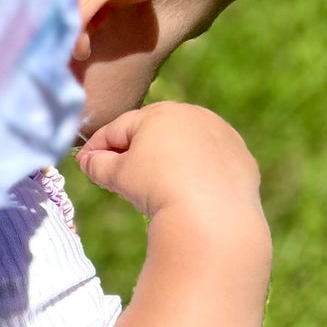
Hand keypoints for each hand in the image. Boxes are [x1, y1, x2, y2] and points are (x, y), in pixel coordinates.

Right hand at [76, 101, 261, 220]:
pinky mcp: (242, 157)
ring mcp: (222, 134)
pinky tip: (190, 192)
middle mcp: (193, 115)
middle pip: (154, 131)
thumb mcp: (117, 175)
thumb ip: (98, 164)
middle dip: (134, 150)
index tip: (85, 163)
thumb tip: (89, 160)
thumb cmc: (156, 187)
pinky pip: (211, 162)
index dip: (98, 147)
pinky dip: (198, 172)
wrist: (212, 214)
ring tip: (155, 186)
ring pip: (185, 145)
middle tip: (119, 175)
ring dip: (167, 159)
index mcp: (158, 113)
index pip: (119, 127)